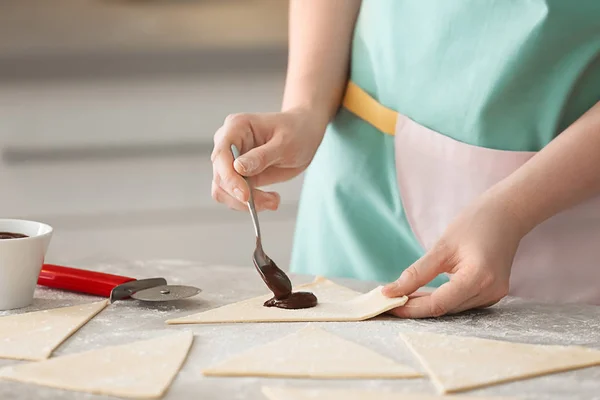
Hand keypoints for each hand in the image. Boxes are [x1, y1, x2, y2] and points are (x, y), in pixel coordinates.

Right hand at [211, 108, 327, 210]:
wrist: (305, 135)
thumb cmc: (296, 132)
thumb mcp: (285, 144)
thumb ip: (261, 156)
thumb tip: (238, 168)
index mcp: (236, 127)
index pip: (221, 155)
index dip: (229, 178)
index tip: (246, 196)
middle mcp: (228, 143)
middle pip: (220, 176)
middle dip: (241, 194)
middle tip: (270, 202)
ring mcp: (230, 160)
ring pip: (223, 190)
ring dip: (246, 203)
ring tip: (273, 201)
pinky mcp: (238, 176)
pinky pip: (234, 196)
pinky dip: (251, 203)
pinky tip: (271, 199)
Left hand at [382, 192, 525, 317]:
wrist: (507, 215)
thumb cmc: (475, 223)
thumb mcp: (441, 247)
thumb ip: (417, 273)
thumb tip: (391, 291)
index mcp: (478, 278)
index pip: (439, 304)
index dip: (412, 308)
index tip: (388, 305)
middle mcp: (490, 292)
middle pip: (446, 309)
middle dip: (417, 307)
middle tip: (390, 301)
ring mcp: (494, 295)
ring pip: (453, 308)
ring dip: (428, 304)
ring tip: (404, 296)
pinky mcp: (493, 294)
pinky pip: (462, 302)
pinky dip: (443, 299)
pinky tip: (425, 293)